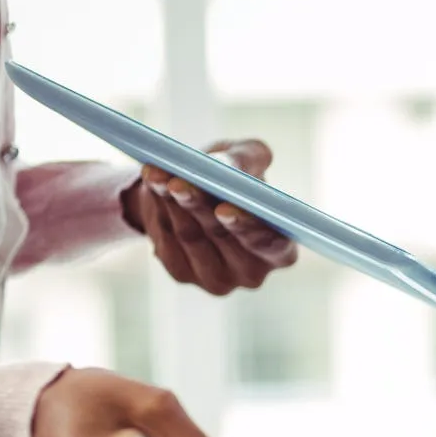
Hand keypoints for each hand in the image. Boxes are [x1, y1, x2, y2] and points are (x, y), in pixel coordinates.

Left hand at [124, 139, 297, 294]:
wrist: (194, 194)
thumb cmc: (233, 178)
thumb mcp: (247, 158)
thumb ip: (248, 158)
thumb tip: (227, 166)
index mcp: (281, 248)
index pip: (271, 244)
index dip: (249, 226)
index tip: (224, 208)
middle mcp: (253, 271)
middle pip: (223, 237)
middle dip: (199, 206)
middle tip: (179, 183)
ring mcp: (217, 278)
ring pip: (191, 236)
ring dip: (172, 203)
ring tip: (159, 175)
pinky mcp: (182, 274)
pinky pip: (167, 241)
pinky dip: (159, 210)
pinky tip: (154, 187)